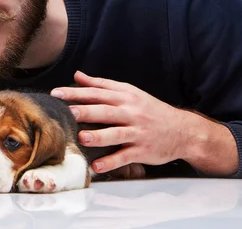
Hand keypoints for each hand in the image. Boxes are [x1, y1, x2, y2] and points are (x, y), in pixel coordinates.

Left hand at [50, 71, 189, 173]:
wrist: (184, 130)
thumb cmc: (150, 110)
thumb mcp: (129, 92)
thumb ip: (102, 85)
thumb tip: (77, 76)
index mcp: (125, 97)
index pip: (98, 93)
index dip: (77, 93)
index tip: (57, 93)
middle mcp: (131, 113)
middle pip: (106, 111)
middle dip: (87, 111)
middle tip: (68, 112)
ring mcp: (138, 133)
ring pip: (116, 134)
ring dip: (99, 136)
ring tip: (82, 138)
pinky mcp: (143, 151)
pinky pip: (125, 157)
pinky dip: (111, 162)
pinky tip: (96, 166)